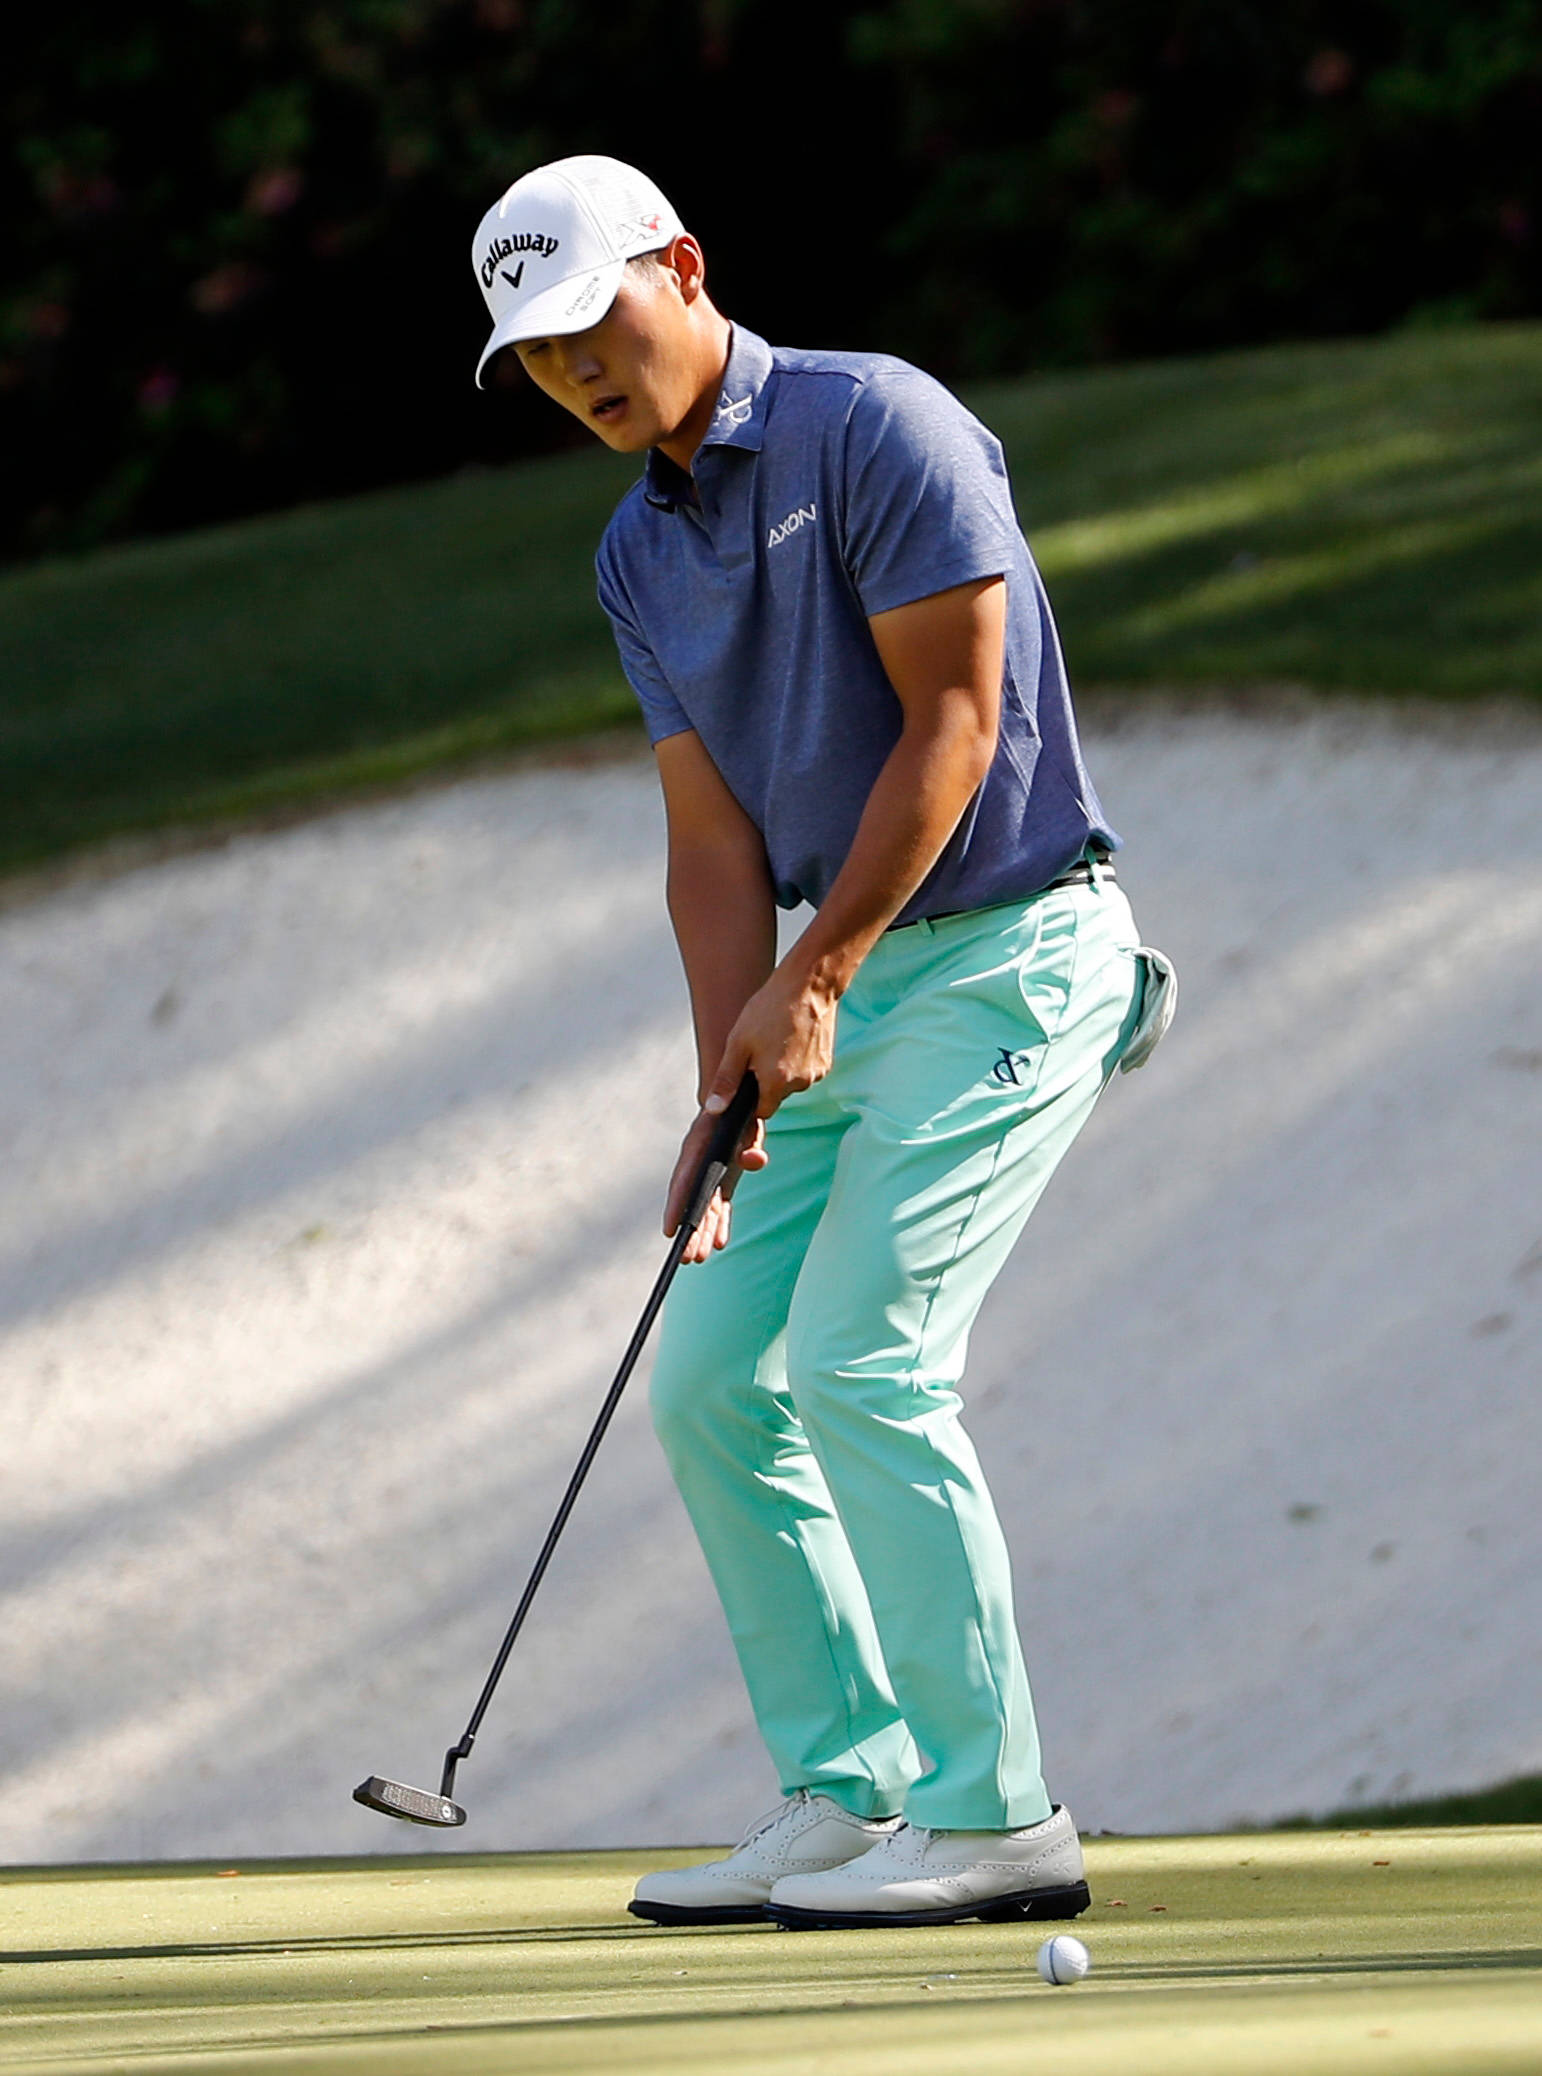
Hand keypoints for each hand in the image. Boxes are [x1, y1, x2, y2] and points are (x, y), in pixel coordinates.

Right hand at [664, 1106, 766, 1264]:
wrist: (740, 1098)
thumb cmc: (742, 1108)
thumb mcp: (750, 1121)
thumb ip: (752, 1142)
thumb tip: (753, 1161)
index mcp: (699, 1144)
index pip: (685, 1179)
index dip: (677, 1205)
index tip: (671, 1230)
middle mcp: (699, 1160)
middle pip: (692, 1200)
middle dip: (690, 1230)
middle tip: (688, 1258)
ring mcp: (709, 1171)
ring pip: (703, 1207)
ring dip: (701, 1232)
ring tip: (698, 1259)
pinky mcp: (722, 1178)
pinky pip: (718, 1205)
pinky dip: (719, 1224)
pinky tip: (719, 1244)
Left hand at [701, 969, 839, 1128]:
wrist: (809, 985)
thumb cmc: (772, 1008)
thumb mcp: (738, 1043)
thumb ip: (727, 1079)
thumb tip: (714, 1108)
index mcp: (776, 1082)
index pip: (762, 1111)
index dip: (752, 1097)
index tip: (749, 1076)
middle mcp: (800, 1083)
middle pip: (777, 1095)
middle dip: (767, 1079)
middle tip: (761, 1048)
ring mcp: (817, 1073)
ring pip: (793, 1082)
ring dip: (784, 1068)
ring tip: (778, 1037)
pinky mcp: (826, 1062)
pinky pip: (806, 1070)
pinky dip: (799, 1059)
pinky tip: (793, 1036)